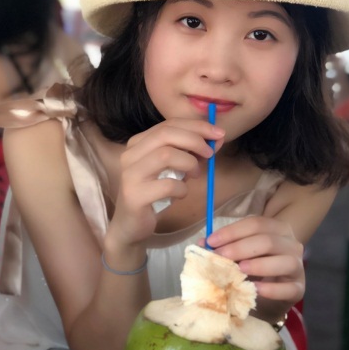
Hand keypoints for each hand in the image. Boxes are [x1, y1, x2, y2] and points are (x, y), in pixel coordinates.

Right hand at [106, 118, 224, 250]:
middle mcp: (130, 155)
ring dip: (189, 163)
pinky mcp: (134, 195)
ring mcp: (130, 175)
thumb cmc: (154, 194)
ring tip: (195, 175)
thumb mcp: (174, 168)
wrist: (131, 225)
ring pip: (166, 155)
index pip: (168, 124)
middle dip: (194, 140)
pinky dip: (182, 189)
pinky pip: (168, 185)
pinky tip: (180, 194)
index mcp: (138, 143)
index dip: (196, 126)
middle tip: (210, 153)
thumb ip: (191, 152)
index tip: (218, 133)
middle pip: (166, 134)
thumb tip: (217, 138)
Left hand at [204, 216, 304, 318]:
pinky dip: (272, 289)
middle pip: (268, 241)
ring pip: (284, 261)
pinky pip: (288, 288)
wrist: (270, 295)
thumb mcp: (239, 255)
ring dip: (259, 265)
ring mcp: (298, 267)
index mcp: (277, 229)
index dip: (232, 231)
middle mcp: (292, 245)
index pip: (256, 224)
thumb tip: (203, 243)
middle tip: (220, 257)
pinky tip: (256, 290)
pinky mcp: (298, 289)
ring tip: (239, 270)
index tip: (212, 241)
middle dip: (241, 248)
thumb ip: (224, 247)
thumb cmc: (253, 269)